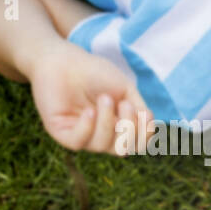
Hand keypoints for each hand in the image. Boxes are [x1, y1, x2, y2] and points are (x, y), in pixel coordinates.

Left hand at [27, 43, 151, 153]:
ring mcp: (81, 135)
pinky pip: (79, 142)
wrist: (63, 59)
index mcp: (117, 128)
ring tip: (104, 98)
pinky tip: (90, 111)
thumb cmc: (94, 71)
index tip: (146, 114)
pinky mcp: (60, 132)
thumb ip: (139, 110)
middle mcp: (100, 135)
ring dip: (108, 123)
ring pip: (102, 146)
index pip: (136, 145)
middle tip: (125, 104)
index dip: (145, 135)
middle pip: (123, 150)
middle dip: (129, 129)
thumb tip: (150, 127)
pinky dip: (88, 128)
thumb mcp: (125, 90)